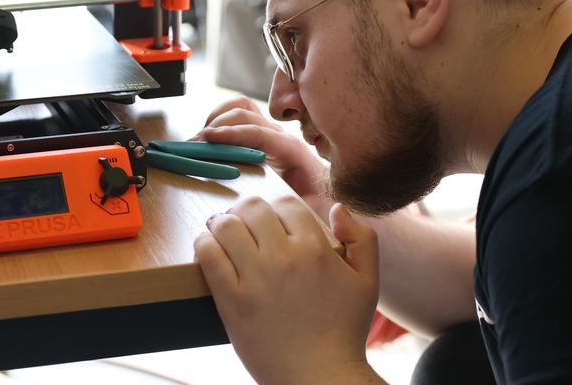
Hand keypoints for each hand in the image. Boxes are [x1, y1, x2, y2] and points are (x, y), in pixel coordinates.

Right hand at [194, 96, 326, 213]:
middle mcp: (278, 136)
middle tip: (195, 145)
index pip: (258, 132)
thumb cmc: (320, 202)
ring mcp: (267, 134)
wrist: (326, 195)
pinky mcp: (257, 138)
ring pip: (239, 109)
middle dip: (217, 125)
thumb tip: (282, 202)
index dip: (232, 133)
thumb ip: (301, 205)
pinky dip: (219, 121)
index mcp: (291, 149)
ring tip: (200, 140)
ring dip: (217, 118)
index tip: (208, 138)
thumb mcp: (314, 206)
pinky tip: (208, 140)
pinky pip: (236, 117)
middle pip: (244, 113)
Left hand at [195, 198, 380, 384]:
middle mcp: (284, 258)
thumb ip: (362, 240)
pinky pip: (208, 254)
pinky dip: (204, 242)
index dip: (277, 207)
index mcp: (316, 249)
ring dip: (222, 222)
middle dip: (246, 210)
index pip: (286, 204)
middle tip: (243, 221)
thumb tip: (338, 207)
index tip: (270, 220)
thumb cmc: (344, 331)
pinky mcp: (232, 299)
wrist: (321, 377)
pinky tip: (209, 246)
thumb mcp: (367, 282)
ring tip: (221, 230)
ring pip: (226, 224)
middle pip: (253, 208)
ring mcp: (256, 278)